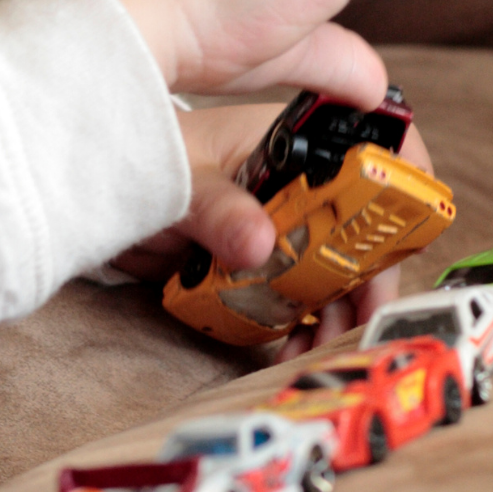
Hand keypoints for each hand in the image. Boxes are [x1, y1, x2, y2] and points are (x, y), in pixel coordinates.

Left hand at [108, 103, 432, 359]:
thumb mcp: (180, 180)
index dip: (397, 199)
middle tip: (358, 323)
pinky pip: (291, 292)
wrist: (93, 186)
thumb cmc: (143, 159)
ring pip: (329, 269)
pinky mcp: (255, 259)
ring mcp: (277, 223)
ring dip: (332, 310)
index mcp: (290, 144)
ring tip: (318, 347)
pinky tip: (289, 348)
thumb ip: (216, 209)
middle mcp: (294, 184)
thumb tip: (258, 244)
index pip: (370, 159)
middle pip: (359, 231)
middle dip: (366, 279)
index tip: (398, 249)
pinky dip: (296, 321)